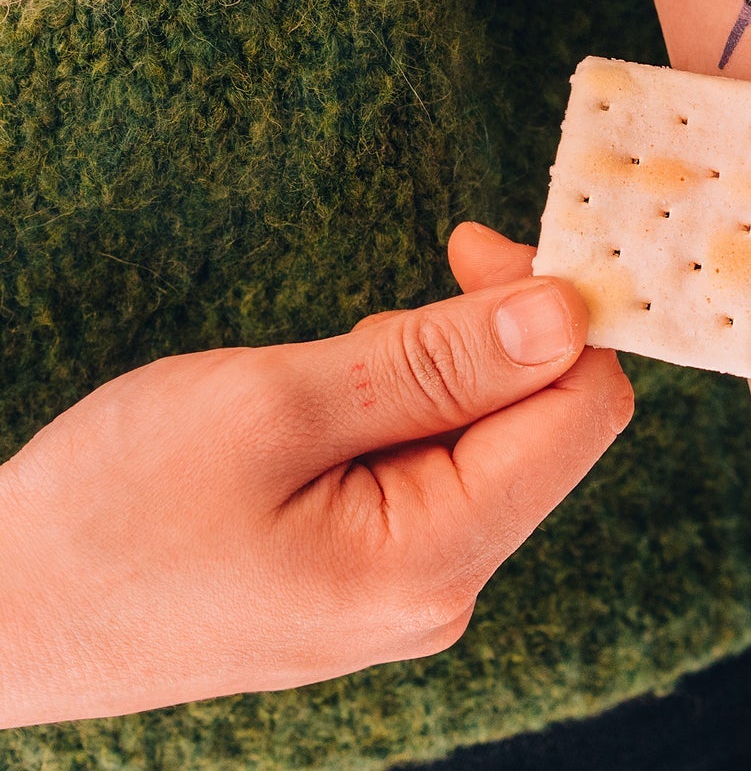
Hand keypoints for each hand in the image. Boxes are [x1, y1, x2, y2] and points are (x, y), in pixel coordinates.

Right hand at [0, 225, 631, 727]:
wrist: (2, 612)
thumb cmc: (112, 508)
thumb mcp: (274, 405)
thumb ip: (438, 360)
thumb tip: (565, 314)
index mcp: (433, 559)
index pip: (585, 410)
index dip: (559, 311)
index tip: (478, 244)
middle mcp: (443, 589)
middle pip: (543, 423)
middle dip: (486, 340)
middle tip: (375, 315)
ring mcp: (408, 588)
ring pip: (486, 439)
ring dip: (434, 374)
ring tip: (324, 377)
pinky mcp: (372, 573)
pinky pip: (433, 469)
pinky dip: (401, 411)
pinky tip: (323, 410)